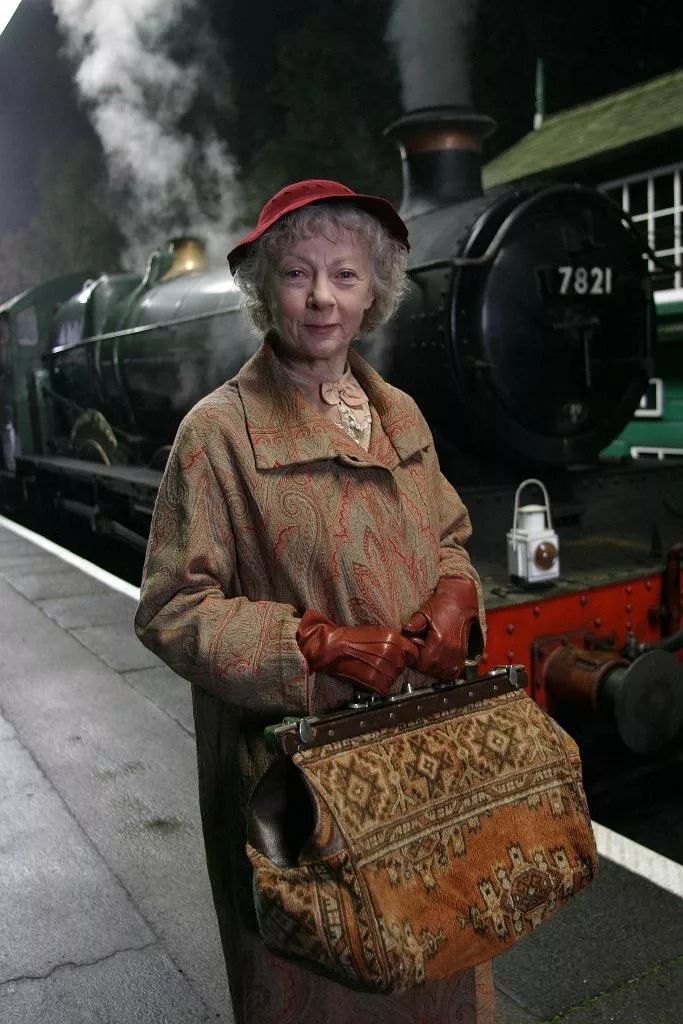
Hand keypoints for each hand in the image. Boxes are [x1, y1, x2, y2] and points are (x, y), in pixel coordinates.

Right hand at [296, 610, 419, 695]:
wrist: (333, 647)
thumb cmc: (352, 638)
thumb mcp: (378, 631)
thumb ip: (397, 639)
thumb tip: (414, 645)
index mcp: (393, 638)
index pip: (414, 652)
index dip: (407, 656)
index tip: (401, 657)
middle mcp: (390, 652)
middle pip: (403, 666)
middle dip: (395, 666)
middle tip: (380, 662)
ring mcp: (383, 667)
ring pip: (394, 678)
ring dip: (386, 676)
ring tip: (373, 668)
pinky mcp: (374, 680)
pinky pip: (385, 688)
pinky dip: (378, 686)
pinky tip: (370, 677)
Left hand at [404, 576, 483, 679]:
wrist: (460, 601)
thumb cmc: (442, 605)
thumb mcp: (424, 611)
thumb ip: (414, 623)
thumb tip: (405, 631)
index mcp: (440, 640)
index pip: (421, 662)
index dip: (414, 657)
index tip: (414, 648)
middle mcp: (451, 650)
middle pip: (430, 669)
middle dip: (422, 663)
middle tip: (420, 650)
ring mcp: (458, 654)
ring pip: (442, 673)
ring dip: (433, 667)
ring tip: (429, 655)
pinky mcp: (463, 654)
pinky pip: (454, 671)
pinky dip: (445, 669)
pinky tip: (440, 660)